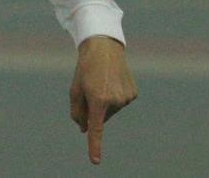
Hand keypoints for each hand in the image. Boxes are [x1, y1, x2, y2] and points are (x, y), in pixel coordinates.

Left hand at [69, 36, 136, 164]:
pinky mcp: (133, 93)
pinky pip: (121, 103)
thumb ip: (77, 113)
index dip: (94, 145)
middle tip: (91, 89)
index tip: (95, 161)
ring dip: (105, 102)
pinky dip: (115, 97)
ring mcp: (126, 97)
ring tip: (103, 81)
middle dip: (95, 110)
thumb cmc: (85, 69)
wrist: (103, 47)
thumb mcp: (75, 90)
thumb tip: (84, 130)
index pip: (96, 128)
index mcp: (98, 99)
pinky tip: (113, 81)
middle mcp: (115, 100)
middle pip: (101, 117)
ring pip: (111, 111)